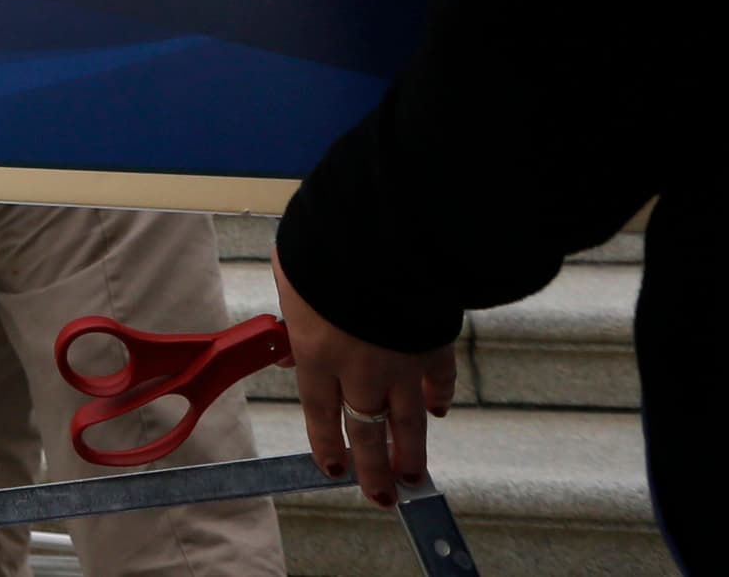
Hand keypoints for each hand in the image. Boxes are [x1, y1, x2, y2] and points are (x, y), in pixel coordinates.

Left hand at [273, 253, 455, 507]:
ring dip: (410, 451)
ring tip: (412, 475)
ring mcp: (401, 361)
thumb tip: (288, 342)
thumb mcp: (290, 278)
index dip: (328, 447)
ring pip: (408, 420)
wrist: (385, 234)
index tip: (335, 468)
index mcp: (318, 355)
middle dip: (374, 469)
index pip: (321, 415)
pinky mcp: (433, 342)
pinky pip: (438, 379)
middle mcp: (361, 369)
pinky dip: (439, 396)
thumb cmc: (326, 248)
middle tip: (381, 494)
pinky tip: (439, 409)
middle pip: (367, 431)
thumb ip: (292, 315)